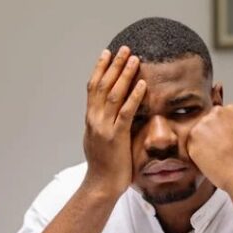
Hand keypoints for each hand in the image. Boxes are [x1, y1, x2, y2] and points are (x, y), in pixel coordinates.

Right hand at [82, 47, 145, 198]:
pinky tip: (142, 84)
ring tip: (134, 58)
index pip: (93, 87)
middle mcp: (94, 119)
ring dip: (124, 74)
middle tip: (124, 48)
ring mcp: (104, 128)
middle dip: (113, 65)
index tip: (107, 53)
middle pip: (102, 85)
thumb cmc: (104, 165)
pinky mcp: (116, 137)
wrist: (101, 185)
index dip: (100, 68)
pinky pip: (126, 113)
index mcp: (90, 119)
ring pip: (113, 94)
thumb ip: (103, 123)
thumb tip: (108, 112)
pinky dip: (134, 97)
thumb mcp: (99, 139)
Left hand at [185, 104, 232, 196]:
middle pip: (205, 122)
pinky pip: (191, 145)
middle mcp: (215, 113)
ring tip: (216, 155)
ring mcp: (203, 125)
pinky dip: (197, 154)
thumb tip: (218, 125)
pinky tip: (209, 159)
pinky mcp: (192, 138)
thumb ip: (229, 123)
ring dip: (201, 143)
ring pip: (196, 133)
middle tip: (220, 148)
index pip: (217, 115)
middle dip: (209, 134)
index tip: (225, 139)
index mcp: (231, 110)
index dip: (220, 129)